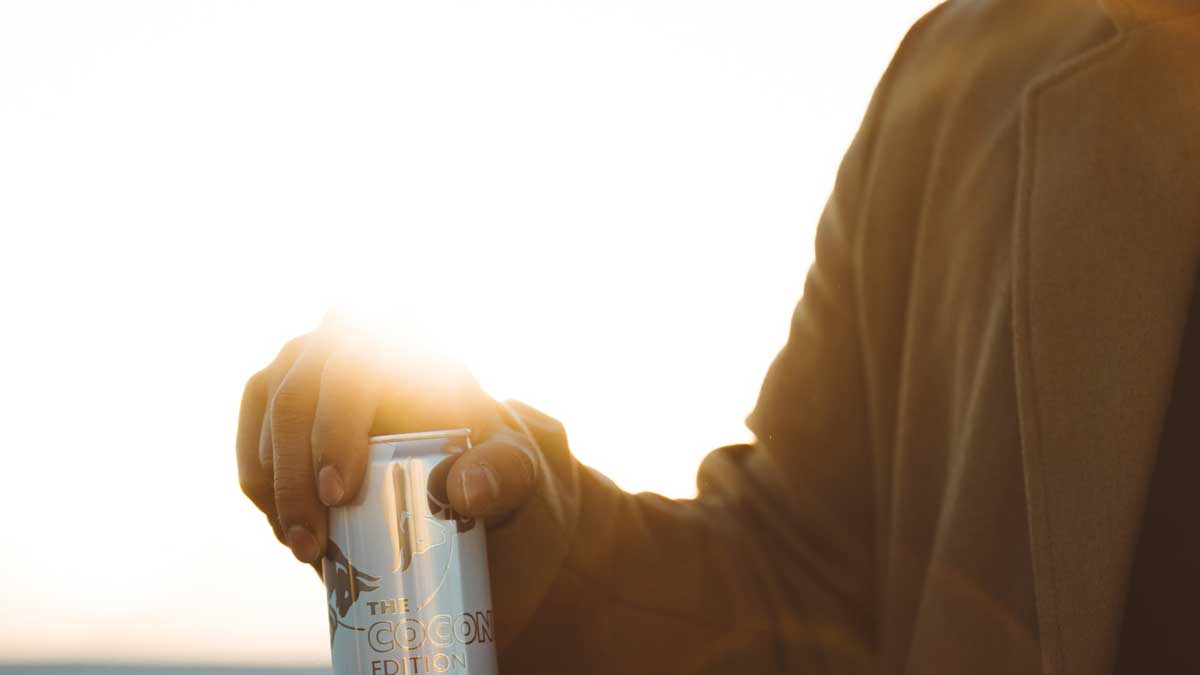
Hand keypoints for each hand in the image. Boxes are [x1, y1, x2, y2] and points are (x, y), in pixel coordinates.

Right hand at [236, 320, 539, 564]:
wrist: (467, 476)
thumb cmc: (494, 465)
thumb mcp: (518, 471)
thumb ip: (504, 474)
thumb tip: (459, 489)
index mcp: (414, 339)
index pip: (361, 360)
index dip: (337, 425)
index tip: (340, 492)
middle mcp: (354, 336)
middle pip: (301, 387)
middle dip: (296, 471)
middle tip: (313, 541)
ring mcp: (312, 360)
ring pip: (269, 403)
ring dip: (274, 482)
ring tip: (303, 549)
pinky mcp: (280, 397)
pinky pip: (254, 431)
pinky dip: (262, 484)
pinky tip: (287, 530)